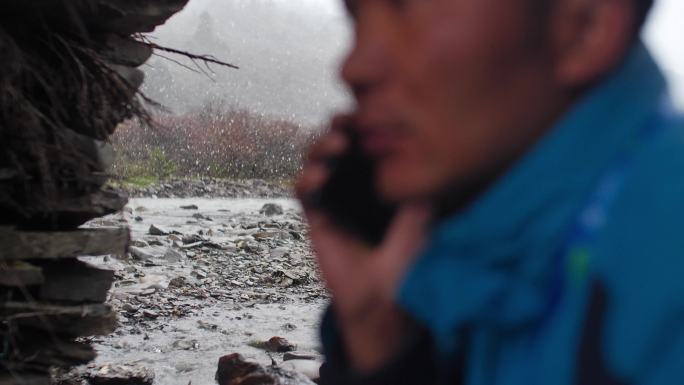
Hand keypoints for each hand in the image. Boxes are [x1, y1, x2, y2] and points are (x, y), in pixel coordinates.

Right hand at [296, 115, 430, 371]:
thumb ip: (415, 184)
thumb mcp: (421, 216)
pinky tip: (319, 178)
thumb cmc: (409, 258)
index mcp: (380, 176)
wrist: (384, 298)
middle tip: (347, 121)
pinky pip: (304, 190)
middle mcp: (355, 181)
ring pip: (317, 158)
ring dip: (321, 146)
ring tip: (337, 146)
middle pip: (339, 141)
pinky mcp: (316, 215)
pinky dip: (306, 178)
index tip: (371, 112)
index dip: (365, 123)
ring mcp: (333, 196)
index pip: (368, 140)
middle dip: (340, 126)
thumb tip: (418, 146)